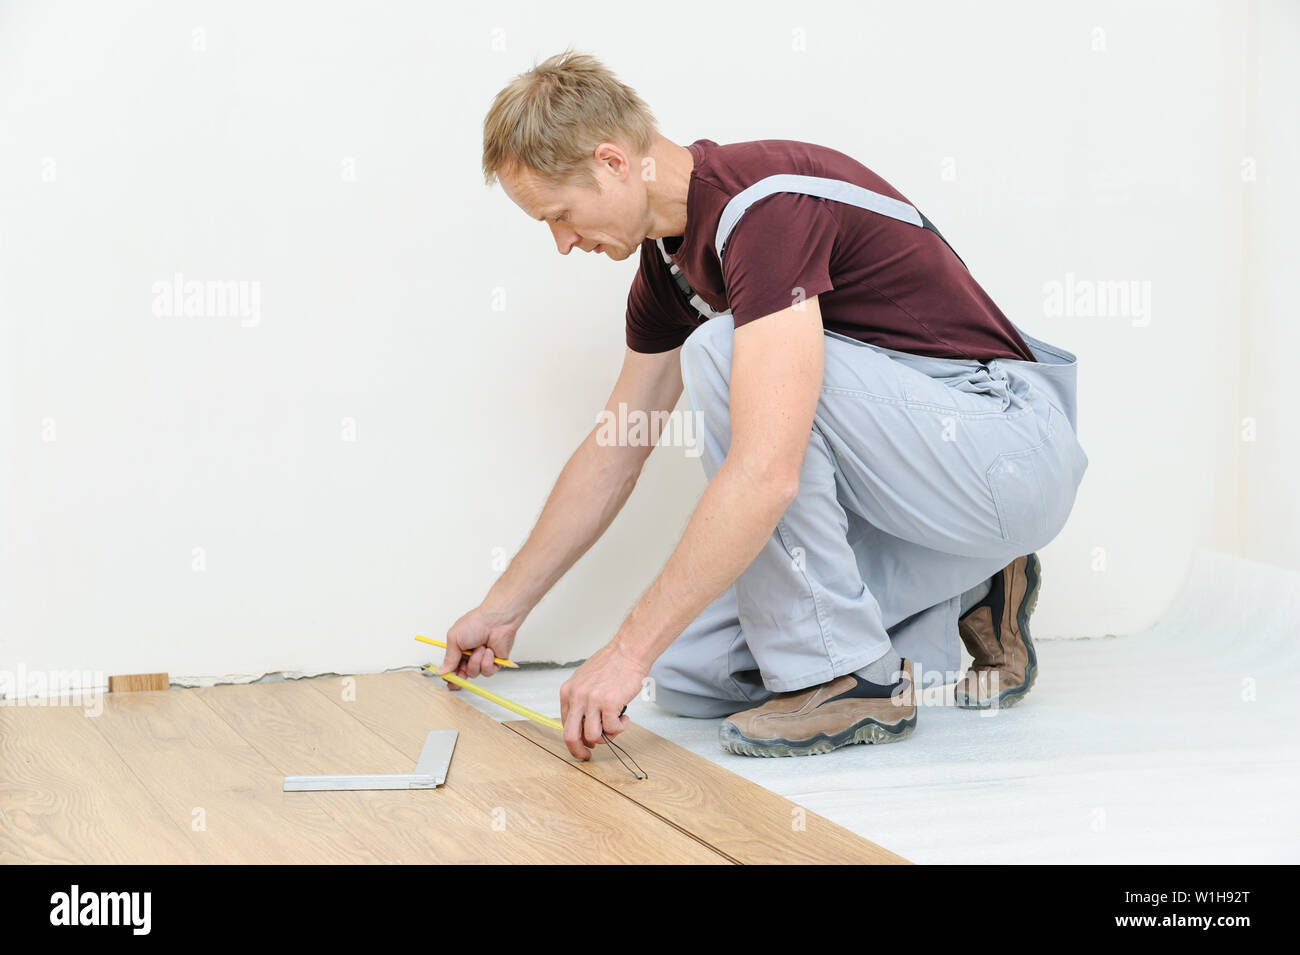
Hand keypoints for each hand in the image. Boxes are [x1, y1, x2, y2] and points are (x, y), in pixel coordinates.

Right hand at [435, 604, 521, 688]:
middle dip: (461, 674)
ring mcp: (482, 660)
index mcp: (458, 649)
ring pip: (474, 673)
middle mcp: (470, 656)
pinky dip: (487, 661)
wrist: (497, 620)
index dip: (449, 675)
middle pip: (462, 675)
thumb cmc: (476, 623)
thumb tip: (441, 670)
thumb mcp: (454, 639)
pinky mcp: (495, 663)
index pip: (451, 668)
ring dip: (475, 661)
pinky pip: (487, 672)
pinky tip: (489, 650)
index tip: (448, 678)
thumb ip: (449, 658)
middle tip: (462, 669)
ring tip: (479, 647)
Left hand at [559, 639, 647, 760]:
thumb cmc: (611, 664)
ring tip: (615, 725)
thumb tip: (582, 724)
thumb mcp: (585, 680)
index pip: (564, 725)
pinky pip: (612, 729)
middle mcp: (576, 697)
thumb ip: (580, 700)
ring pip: (593, 736)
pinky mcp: (609, 704)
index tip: (583, 743)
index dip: (575, 738)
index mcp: (568, 691)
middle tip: (588, 755)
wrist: (628, 651)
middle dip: (579, 751)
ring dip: (607, 737)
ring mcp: (592, 701)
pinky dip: (621, 727)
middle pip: (571, 736)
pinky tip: (625, 717)